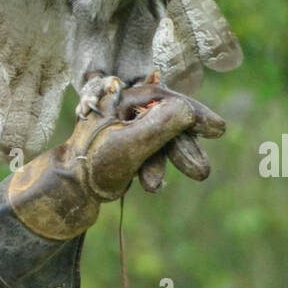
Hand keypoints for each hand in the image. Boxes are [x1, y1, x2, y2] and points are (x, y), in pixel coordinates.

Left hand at [7, 84, 225, 239]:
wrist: (68, 190)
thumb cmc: (94, 163)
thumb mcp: (130, 144)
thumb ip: (160, 125)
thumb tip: (187, 108)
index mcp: (121, 98)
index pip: (164, 97)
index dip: (193, 112)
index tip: (219, 129)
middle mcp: (124, 107)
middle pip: (167, 116)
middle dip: (188, 141)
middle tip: (209, 160)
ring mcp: (125, 126)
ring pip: (162, 136)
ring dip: (178, 156)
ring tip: (199, 174)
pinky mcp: (126, 145)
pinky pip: (152, 150)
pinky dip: (160, 164)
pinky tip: (155, 184)